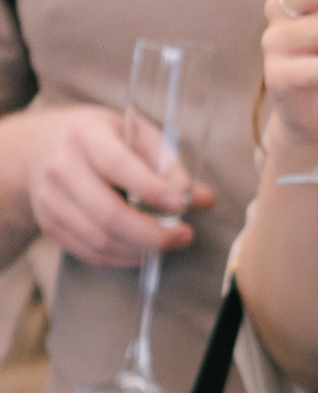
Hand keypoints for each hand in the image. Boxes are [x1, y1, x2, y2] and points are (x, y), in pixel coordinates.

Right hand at [22, 103, 211, 267]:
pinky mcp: (50, 225)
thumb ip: (169, 165)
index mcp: (85, 135)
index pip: (117, 166)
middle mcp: (61, 167)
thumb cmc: (101, 138)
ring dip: (142, 249)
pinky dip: (123, 258)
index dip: (151, 189)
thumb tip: (203, 199)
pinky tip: (143, 250)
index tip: (181, 206)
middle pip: (108, 214)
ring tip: (169, 242)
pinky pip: (90, 253)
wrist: (39, 147)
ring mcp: (50, 200)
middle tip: (185, 236)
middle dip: (153, 234)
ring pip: (100, 240)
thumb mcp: (135, 134)